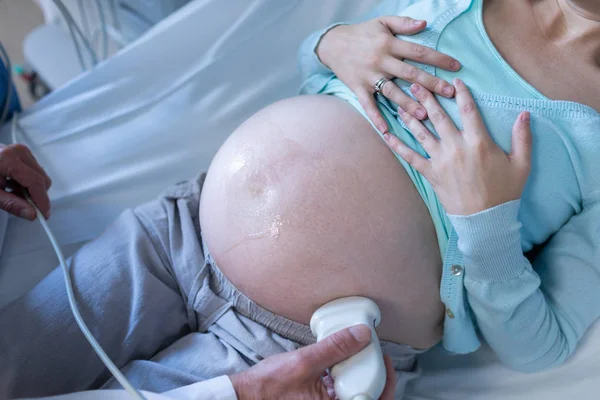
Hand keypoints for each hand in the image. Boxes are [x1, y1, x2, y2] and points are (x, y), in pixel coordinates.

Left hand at [0, 144, 51, 219]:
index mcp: (9, 159)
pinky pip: (35, 171)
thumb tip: (31, 213)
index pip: (35, 182)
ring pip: (40, 176)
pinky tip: (12, 185)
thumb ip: (11, 204)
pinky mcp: (22, 153)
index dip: (42, 201)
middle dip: (35, 195)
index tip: (44, 215)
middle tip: (20, 204)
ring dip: (31, 189)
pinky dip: (27, 182)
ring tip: (11, 192)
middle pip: (42, 180)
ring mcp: (21, 151)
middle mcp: (19, 151)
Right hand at [229, 324, 395, 399]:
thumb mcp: (305, 362)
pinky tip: (335, 362)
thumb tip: (361, 334)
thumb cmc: (270, 386)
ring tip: (355, 352)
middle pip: (366, 396)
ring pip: (353, 393)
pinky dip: (342, 378)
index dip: (388, 382)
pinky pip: (338, 392)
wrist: (246, 396)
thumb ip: (334, 348)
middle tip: (372, 352)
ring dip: (357, 374)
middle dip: (373, 374)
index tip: (386, 359)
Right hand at [316, 16, 460, 133]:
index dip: (438, 59)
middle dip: (431, 84)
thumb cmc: (361, 33)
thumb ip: (403, 23)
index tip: (456, 67)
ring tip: (425, 115)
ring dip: (408, 104)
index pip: (418, 52)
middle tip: (449, 94)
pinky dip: (376, 118)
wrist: (332, 44)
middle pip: (410, 74)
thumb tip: (424, 23)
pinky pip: (368, 105)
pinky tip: (386, 131)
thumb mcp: (382, 22)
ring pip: (392, 92)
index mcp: (389, 44)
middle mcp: (381, 61)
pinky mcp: (358, 88)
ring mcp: (369, 76)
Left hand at [383, 79, 531, 215]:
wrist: (485, 219)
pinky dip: (397, 146)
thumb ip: (522, 137)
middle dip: (426, 98)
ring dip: (410, 116)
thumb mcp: (521, 164)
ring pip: (422, 132)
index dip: (461, 93)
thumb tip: (525, 113)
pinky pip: (410, 157)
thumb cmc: (505, 191)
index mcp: (479, 142)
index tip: (454, 81)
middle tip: (415, 84)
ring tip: (400, 102)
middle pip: (439, 116)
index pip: (468, 110)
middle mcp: (456, 147)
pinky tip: (387, 135)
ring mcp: (441, 160)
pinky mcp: (430, 173)